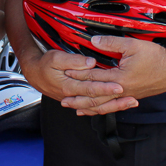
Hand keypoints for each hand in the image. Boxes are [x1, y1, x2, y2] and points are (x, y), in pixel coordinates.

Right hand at [21, 48, 136, 111]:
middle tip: (132, 99)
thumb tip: (90, 62)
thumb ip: (74, 60)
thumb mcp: (55, 57)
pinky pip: (93, 107)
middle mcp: (73, 96)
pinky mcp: (77, 99)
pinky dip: (106, 108)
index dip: (106, 88)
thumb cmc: (44, 64)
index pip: (91, 89)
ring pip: (97, 107)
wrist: (34, 74)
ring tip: (130, 103)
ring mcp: (76, 99)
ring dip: (115, 105)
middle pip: (97, 101)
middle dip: (116, 101)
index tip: (120, 86)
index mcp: (68, 86)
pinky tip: (116, 106)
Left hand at [61, 36, 165, 114]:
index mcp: (119, 78)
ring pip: (103, 105)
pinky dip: (100, 109)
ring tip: (72, 107)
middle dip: (78, 97)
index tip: (65, 73)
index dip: (78, 75)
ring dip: (86, 107)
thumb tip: (94, 41)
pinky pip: (112, 107)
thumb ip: (112, 42)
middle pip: (95, 97)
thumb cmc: (154, 56)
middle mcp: (121, 91)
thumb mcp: (132, 45)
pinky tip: (93, 110)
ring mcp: (126, 97)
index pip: (94, 77)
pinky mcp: (131, 98)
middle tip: (62, 98)